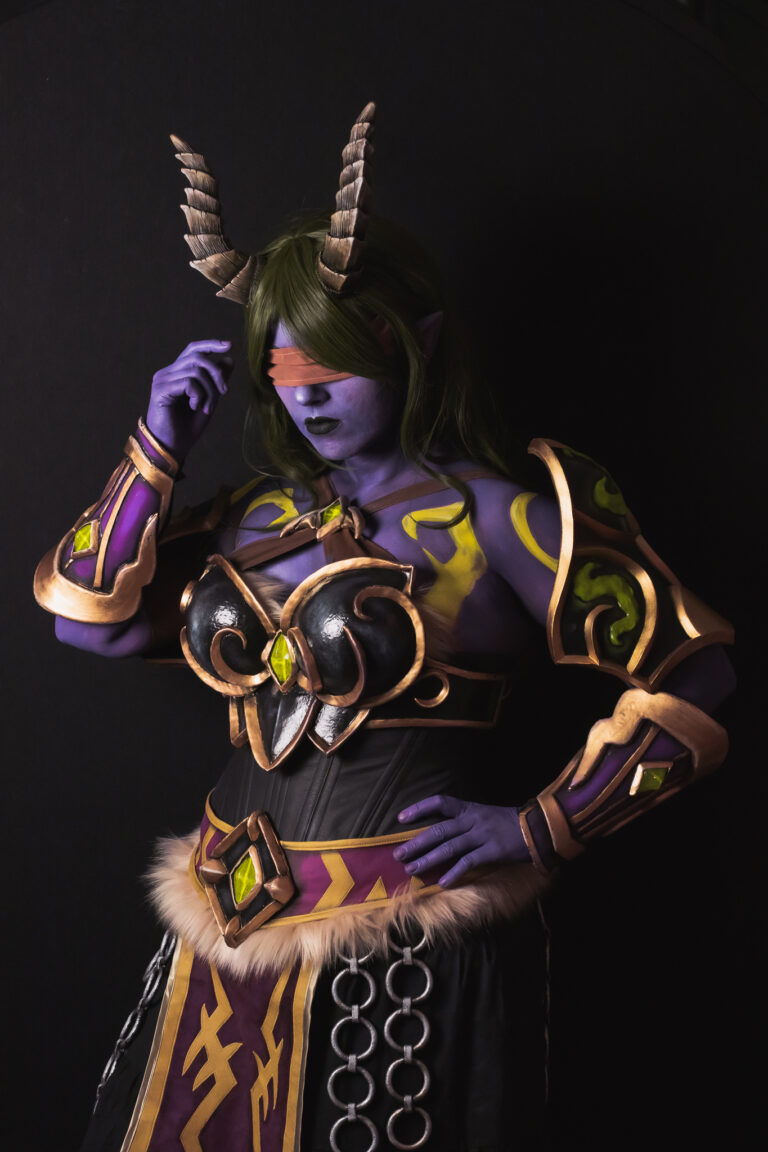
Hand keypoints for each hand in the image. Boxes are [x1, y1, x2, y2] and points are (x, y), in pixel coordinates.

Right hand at [146, 339, 232, 460]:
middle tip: (224, 392)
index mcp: (177, 373)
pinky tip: (195, 408)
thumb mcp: (208, 401)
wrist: (172, 448)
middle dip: (217, 373)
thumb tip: (229, 359)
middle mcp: (167, 373)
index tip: (229, 346)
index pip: (193, 350)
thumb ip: (216, 382)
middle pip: (198, 357)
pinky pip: (189, 382)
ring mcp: (162, 380)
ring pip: (196, 370)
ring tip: (207, 408)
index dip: (210, 345)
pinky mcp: (160, 390)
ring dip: (209, 390)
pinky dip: (199, 395)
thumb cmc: (187, 428)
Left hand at [394, 795, 530, 886]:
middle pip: (438, 830)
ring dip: (428, 859)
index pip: (440, 802)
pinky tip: (443, 882)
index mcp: (469, 808)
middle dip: (416, 843)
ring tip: (412, 870)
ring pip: (449, 847)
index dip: (419, 809)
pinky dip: (454, 872)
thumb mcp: (485, 815)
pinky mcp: (492, 851)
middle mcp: (472, 820)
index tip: (401, 818)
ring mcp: (481, 835)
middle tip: (398, 855)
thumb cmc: (510, 823)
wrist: (539, 827)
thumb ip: (466, 823)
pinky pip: (468, 862)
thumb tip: (442, 836)